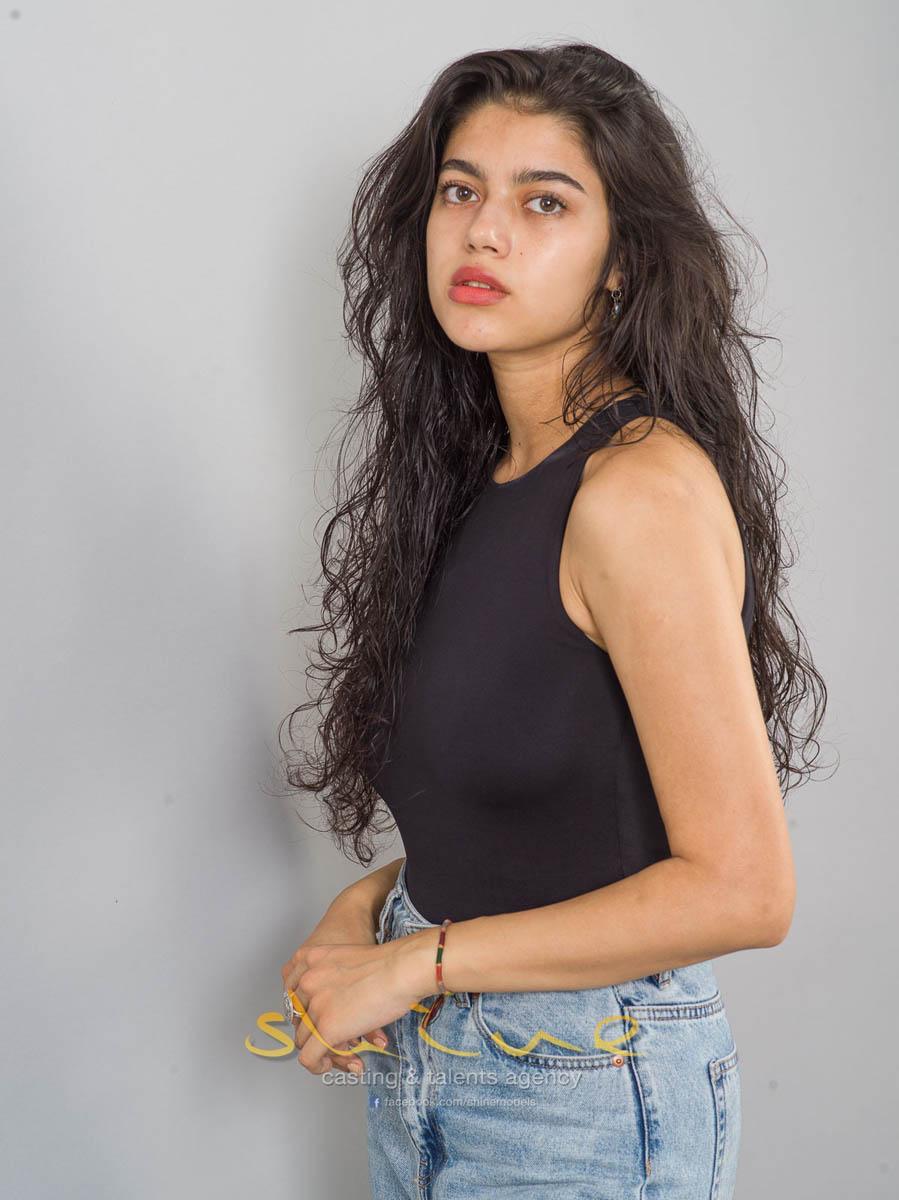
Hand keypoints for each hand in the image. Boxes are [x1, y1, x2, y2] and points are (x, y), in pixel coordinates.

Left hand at [282, 917, 434, 1076]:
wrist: (402, 968)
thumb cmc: (388, 963)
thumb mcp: (347, 959)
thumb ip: (332, 978)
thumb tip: (333, 1005)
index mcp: (308, 959)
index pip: (292, 995)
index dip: (306, 1013)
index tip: (318, 1021)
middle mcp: (306, 981)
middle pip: (298, 1019)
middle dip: (315, 1032)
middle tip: (336, 1038)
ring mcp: (315, 1005)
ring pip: (303, 1040)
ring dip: (321, 1049)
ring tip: (343, 1051)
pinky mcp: (326, 1028)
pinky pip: (309, 1058)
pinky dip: (317, 1066)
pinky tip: (330, 1064)